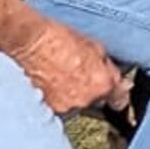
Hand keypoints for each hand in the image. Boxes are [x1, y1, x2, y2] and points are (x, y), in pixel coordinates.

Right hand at [7, 17, 129, 115]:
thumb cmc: (58, 39)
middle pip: (95, 101)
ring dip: (72, 95)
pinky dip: (57, 97)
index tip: (116, 94)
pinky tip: (50, 83)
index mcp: (102, 83)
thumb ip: (108, 68)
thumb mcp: (94, 46)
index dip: (117, 95)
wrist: (29, 42)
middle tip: (77, 74)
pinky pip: (59, 106)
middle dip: (90, 90)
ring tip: (60, 76)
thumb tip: (116, 79)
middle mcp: (85, 100)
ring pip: (76, 105)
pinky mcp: (47, 109)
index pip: (120, 100)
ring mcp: (65, 107)